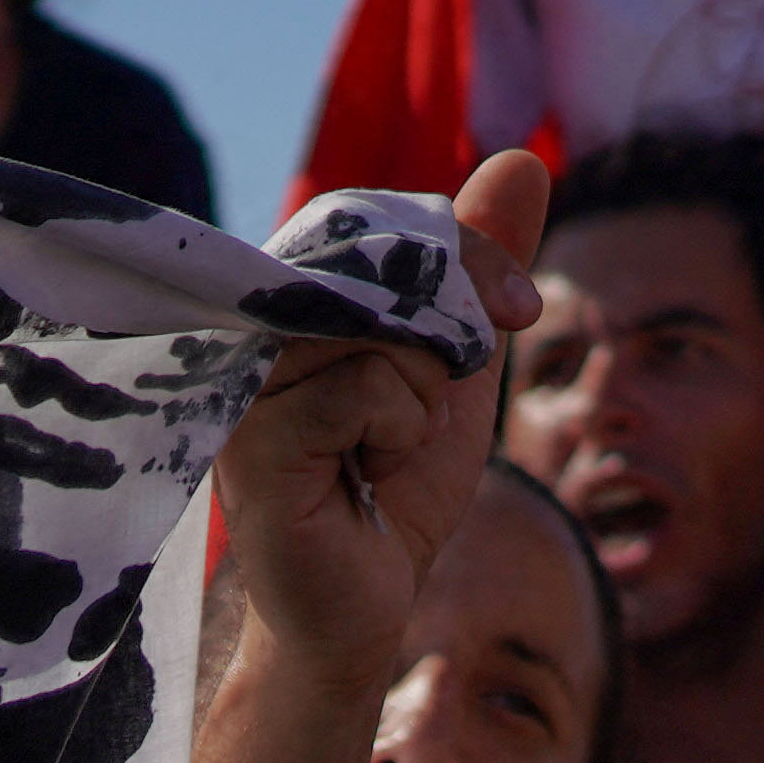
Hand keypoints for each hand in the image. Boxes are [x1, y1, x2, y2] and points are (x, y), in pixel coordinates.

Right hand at [198, 151, 546, 718]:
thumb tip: (522, 156)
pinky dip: (396, 429)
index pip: (376, 221)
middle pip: (378, 266)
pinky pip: (358, 388)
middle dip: (452, 322)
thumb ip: (478, 269)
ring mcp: (240, 385)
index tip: (522, 309)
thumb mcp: (459, 364)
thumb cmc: (395, 486)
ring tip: (385, 447)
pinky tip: (366, 475)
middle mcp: (252, 331)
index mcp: (291, 305)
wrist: (365, 606)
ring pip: (375, 328)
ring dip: (421, 393)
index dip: (464, 252)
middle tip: (451, 392)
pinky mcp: (248, 443)